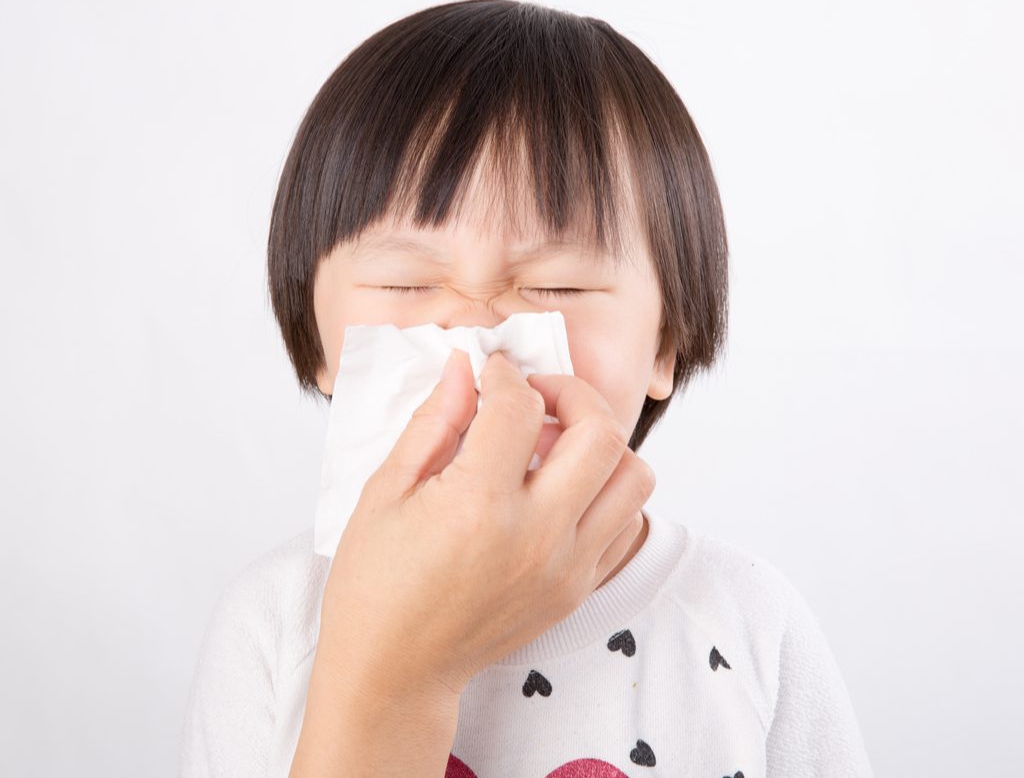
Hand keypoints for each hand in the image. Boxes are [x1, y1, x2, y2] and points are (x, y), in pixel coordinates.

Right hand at [315, 348, 654, 699]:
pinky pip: (626, 523)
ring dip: (601, 444)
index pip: (520, 407)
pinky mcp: (577, 589)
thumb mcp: (385, 492)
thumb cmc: (376, 585)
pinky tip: (562, 488)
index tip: (489, 373)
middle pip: (601, 432)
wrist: (394, 673)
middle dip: (572, 392)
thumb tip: (464, 369)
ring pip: (633, 476)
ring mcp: (565, 567)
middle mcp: (535, 535)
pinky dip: (606, 492)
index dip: (504, 375)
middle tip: (537, 395)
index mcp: (477, 506)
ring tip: (555, 444)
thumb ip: (433, 422)